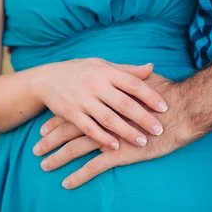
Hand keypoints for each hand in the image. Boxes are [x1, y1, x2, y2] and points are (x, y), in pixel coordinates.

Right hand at [32, 58, 167, 149]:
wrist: (46, 79)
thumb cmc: (80, 71)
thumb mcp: (102, 65)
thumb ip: (127, 70)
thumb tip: (152, 68)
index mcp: (106, 72)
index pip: (133, 84)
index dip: (150, 96)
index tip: (165, 108)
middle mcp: (95, 85)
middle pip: (124, 103)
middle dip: (143, 118)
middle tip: (159, 130)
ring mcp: (82, 100)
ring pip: (108, 118)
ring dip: (126, 132)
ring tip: (142, 142)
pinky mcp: (70, 113)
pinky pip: (89, 128)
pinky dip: (102, 138)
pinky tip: (115, 146)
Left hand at [34, 74, 200, 188]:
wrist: (183, 110)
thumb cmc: (167, 95)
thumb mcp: (143, 83)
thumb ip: (128, 80)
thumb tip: (120, 77)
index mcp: (103, 101)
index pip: (74, 111)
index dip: (57, 121)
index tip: (43, 130)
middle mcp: (101, 118)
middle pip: (68, 130)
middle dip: (50, 141)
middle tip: (36, 149)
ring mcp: (109, 136)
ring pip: (75, 149)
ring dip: (57, 158)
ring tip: (43, 166)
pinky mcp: (119, 153)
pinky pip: (93, 167)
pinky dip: (78, 176)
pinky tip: (66, 183)